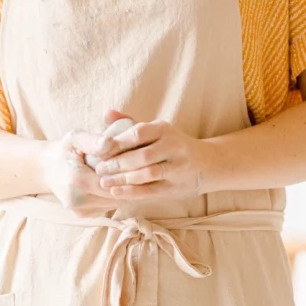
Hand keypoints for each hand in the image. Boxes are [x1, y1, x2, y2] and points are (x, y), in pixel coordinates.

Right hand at [38, 128, 119, 210]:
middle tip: (126, 168)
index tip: (129, 162)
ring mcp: (78, 210)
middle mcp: (77, 200)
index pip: (114, 183)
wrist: (46, 169)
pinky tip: (104, 184)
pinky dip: (109, 197)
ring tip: (114, 175)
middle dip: (124, 183)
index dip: (126, 173)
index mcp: (77, 180)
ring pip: (113, 203)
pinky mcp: (81, 215)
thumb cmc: (64, 150)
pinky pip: (105, 207)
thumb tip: (109, 142)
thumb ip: (91, 140)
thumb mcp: (75, 138)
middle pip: (116, 196)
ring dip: (118, 191)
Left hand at [89, 108, 211, 200]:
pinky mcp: (176, 186)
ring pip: (147, 173)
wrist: (207, 164)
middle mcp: (173, 146)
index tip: (99, 150)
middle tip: (99, 168)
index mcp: (164, 129)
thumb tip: (106, 113)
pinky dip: (132, 192)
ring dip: (123, 178)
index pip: (138, 133)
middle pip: (142, 155)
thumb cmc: (172, 145)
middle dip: (117, 163)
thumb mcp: (155, 130)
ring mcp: (177, 167)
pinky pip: (151, 190)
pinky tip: (116, 192)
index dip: (117, 143)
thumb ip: (129, 122)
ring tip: (104, 181)